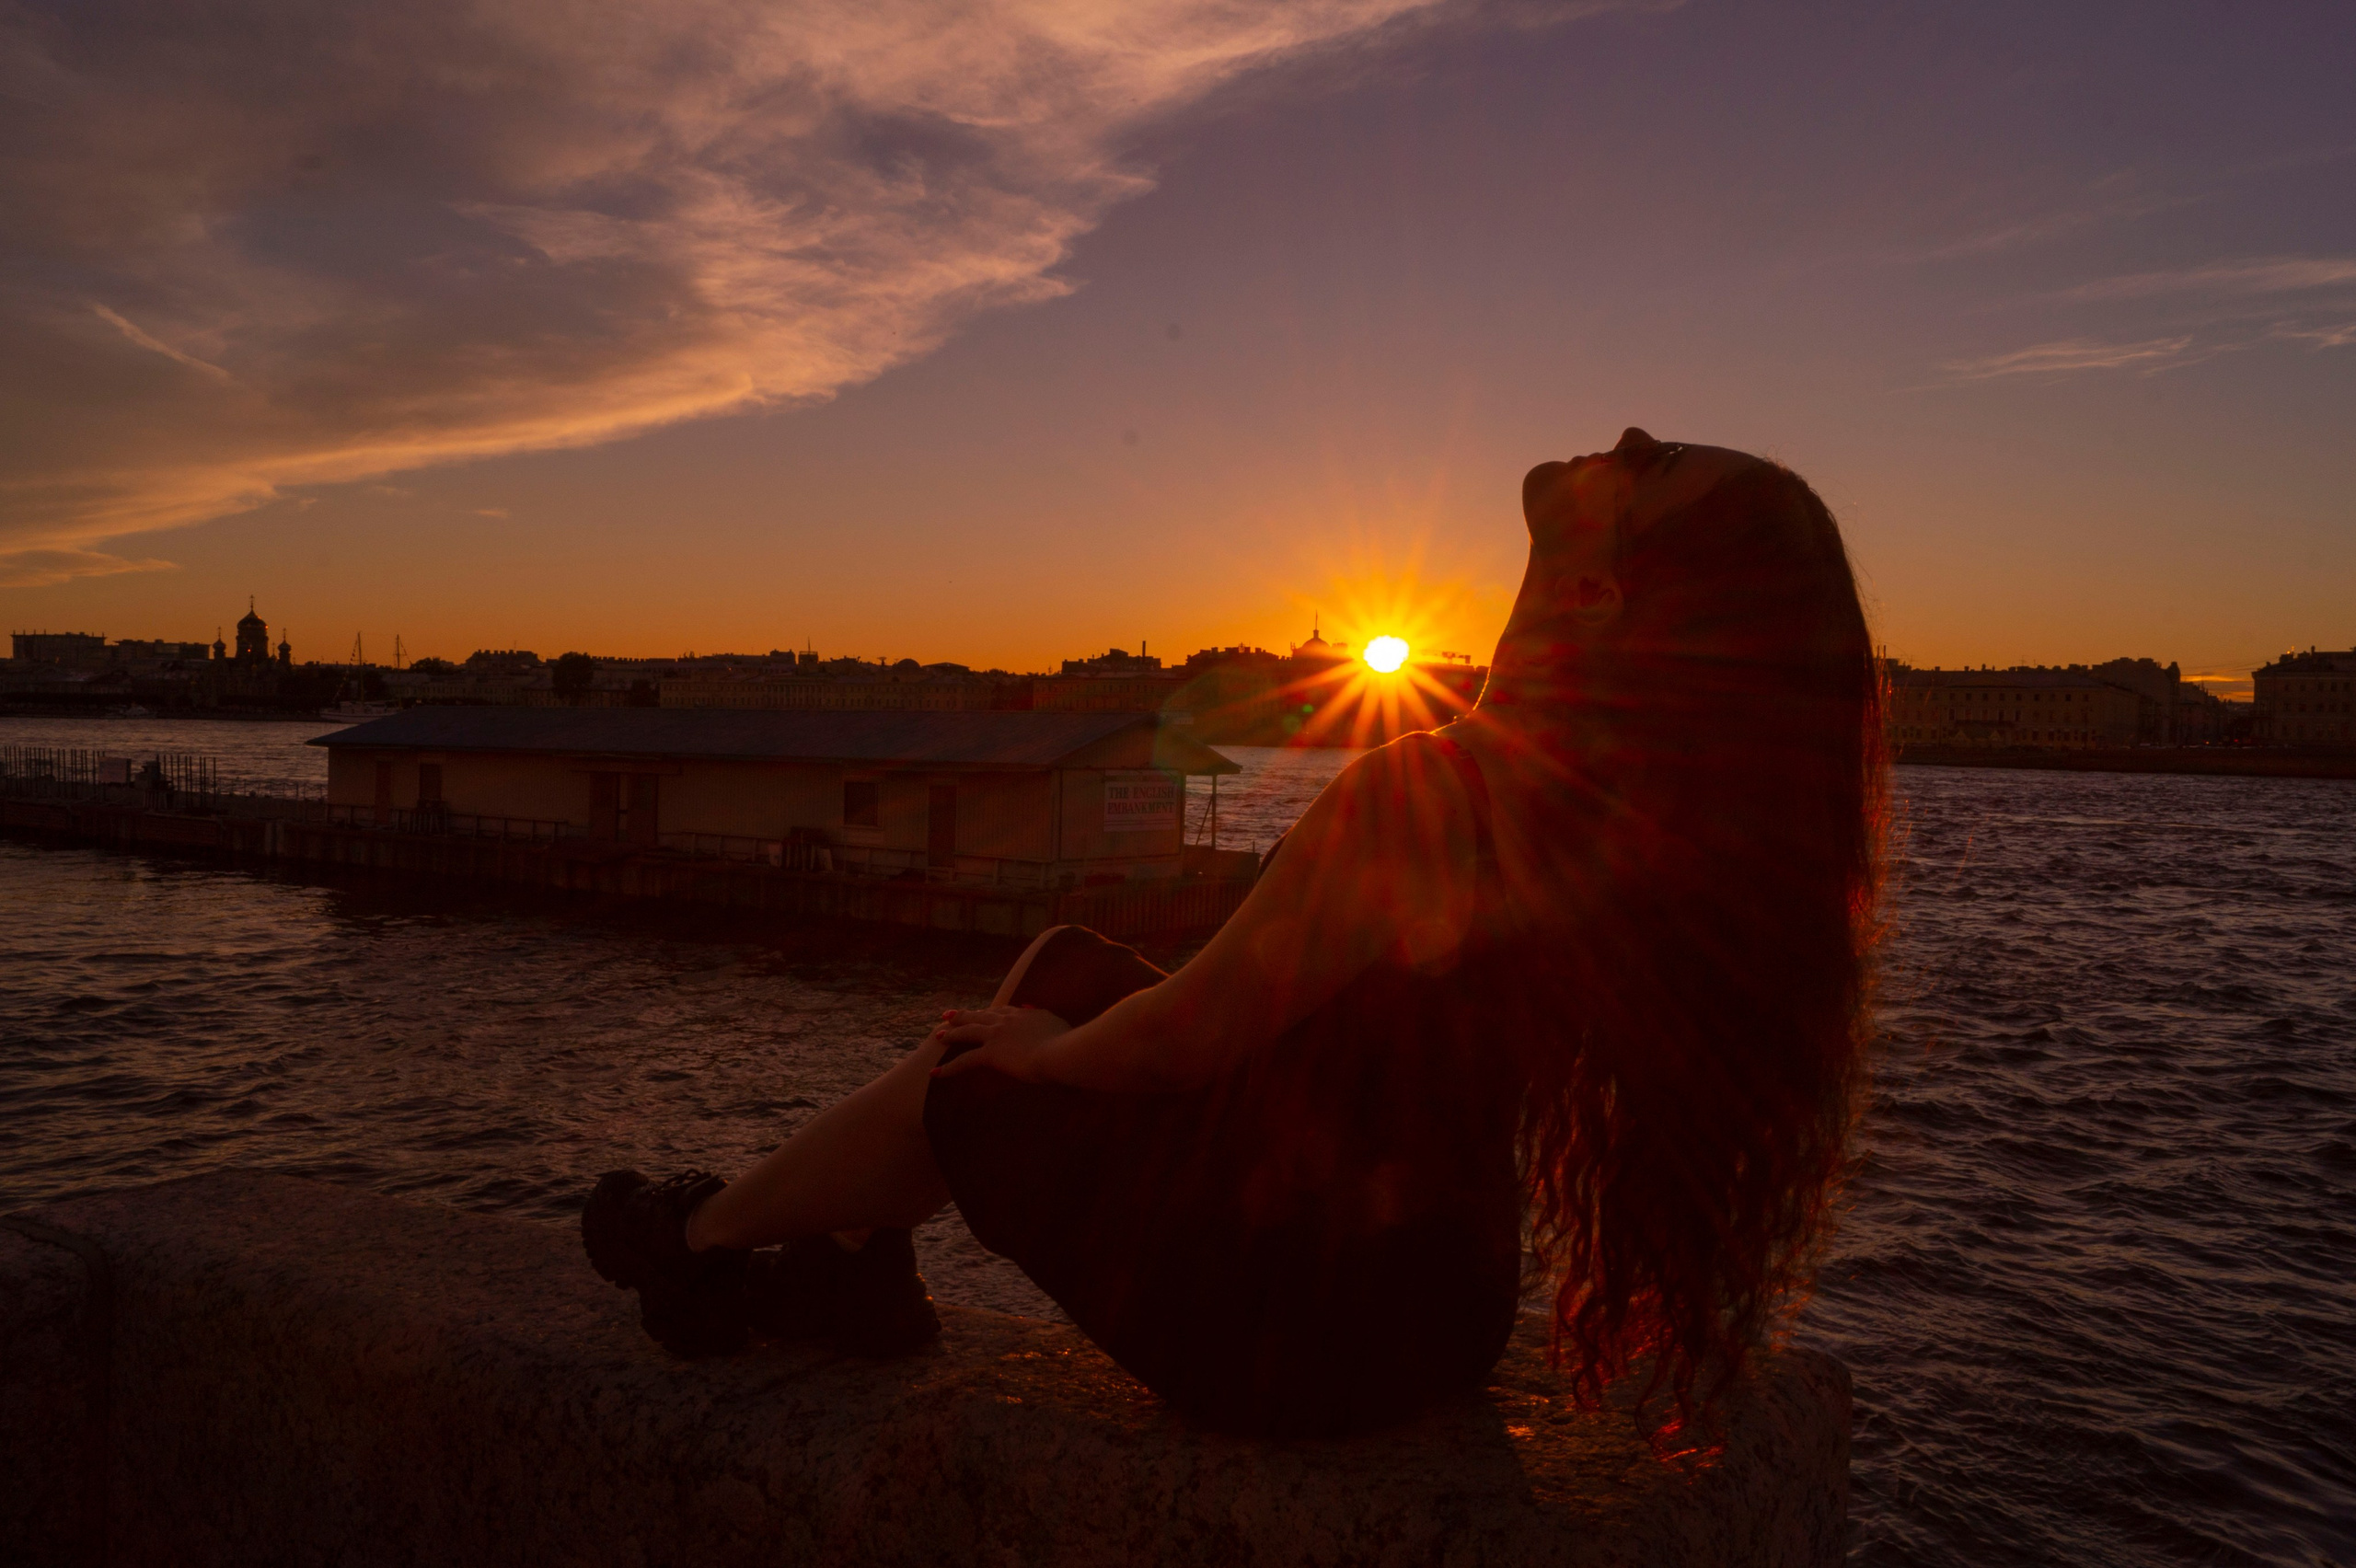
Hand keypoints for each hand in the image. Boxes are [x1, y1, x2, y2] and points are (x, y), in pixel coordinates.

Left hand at [928, 1005, 1073, 1083]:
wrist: (1061, 1051)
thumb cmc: (1066, 1041)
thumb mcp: (1057, 1023)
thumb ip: (1044, 1017)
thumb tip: (1033, 1011)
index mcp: (1023, 1014)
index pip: (1000, 1010)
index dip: (987, 1012)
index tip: (980, 1012)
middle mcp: (1006, 1020)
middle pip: (978, 1015)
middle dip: (962, 1015)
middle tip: (948, 1015)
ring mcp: (996, 1035)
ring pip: (967, 1032)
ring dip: (952, 1033)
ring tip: (939, 1035)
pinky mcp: (991, 1053)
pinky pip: (965, 1060)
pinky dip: (949, 1068)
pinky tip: (935, 1073)